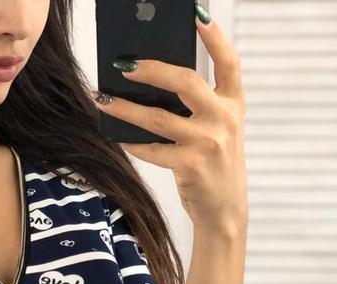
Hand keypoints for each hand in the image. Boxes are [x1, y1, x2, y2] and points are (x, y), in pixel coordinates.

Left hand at [93, 9, 247, 232]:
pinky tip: (116, 135)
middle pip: (187, 82)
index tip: (197, 12)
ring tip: (102, 99)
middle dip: (153, 69)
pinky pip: (152, 148)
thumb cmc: (214, 164)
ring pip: (158, 118)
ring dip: (125, 108)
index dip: (214, 36)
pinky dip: (132, 142)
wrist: (225, 211)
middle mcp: (225, 119)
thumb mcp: (218, 130)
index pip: (229, 62)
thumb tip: (150, 83)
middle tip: (124, 64)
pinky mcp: (191, 166)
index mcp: (234, 104)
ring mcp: (208, 143)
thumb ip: (198, 107)